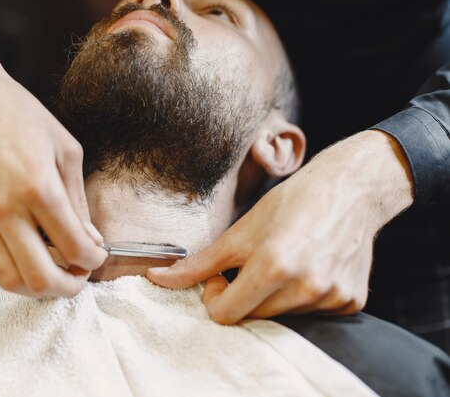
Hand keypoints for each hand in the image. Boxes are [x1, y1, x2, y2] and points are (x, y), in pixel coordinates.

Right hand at [0, 29, 107, 296]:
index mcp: (39, 188)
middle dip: (67, 288)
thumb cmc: (18, 114)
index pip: (74, 248)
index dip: (93, 260)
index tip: (96, 256)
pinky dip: (5, 262)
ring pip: (6, 278)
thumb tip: (89, 240)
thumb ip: (78, 201)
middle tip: (77, 277)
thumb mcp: (65, 149)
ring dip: (34, 286)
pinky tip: (20, 248)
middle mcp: (4, 209)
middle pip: (39, 278)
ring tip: (51, 271)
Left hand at [147, 131, 413, 323]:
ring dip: (273, 298)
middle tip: (252, 266)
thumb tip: (156, 278)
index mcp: (274, 266)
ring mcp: (331, 297)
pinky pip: (312, 314)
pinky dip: (302, 297)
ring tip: (286, 262)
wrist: (351, 189)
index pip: (226, 314)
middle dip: (243, 295)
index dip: (215, 296)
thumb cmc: (291, 203)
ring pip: (282, 318)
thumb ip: (199, 262)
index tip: (220, 276)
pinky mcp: (351, 302)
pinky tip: (310, 267)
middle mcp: (306, 287)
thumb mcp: (241, 230)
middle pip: (253, 318)